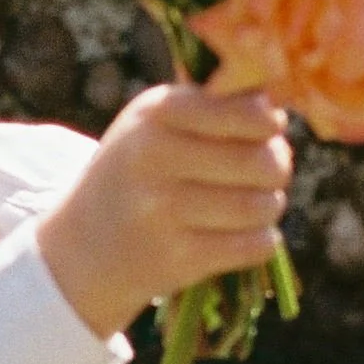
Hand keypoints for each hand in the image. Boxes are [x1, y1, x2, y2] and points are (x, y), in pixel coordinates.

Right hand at [36, 82, 293, 343]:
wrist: (82, 245)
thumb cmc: (136, 172)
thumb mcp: (155, 123)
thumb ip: (214, 105)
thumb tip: (280, 107)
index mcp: (155, 113)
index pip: (249, 113)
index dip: (270, 125)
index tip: (267, 132)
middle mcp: (155, 158)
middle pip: (263, 162)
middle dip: (277, 169)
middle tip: (268, 173)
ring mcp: (163, 211)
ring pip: (263, 206)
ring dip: (269, 207)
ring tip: (253, 204)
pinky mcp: (176, 258)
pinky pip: (255, 246)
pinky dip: (262, 242)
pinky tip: (245, 235)